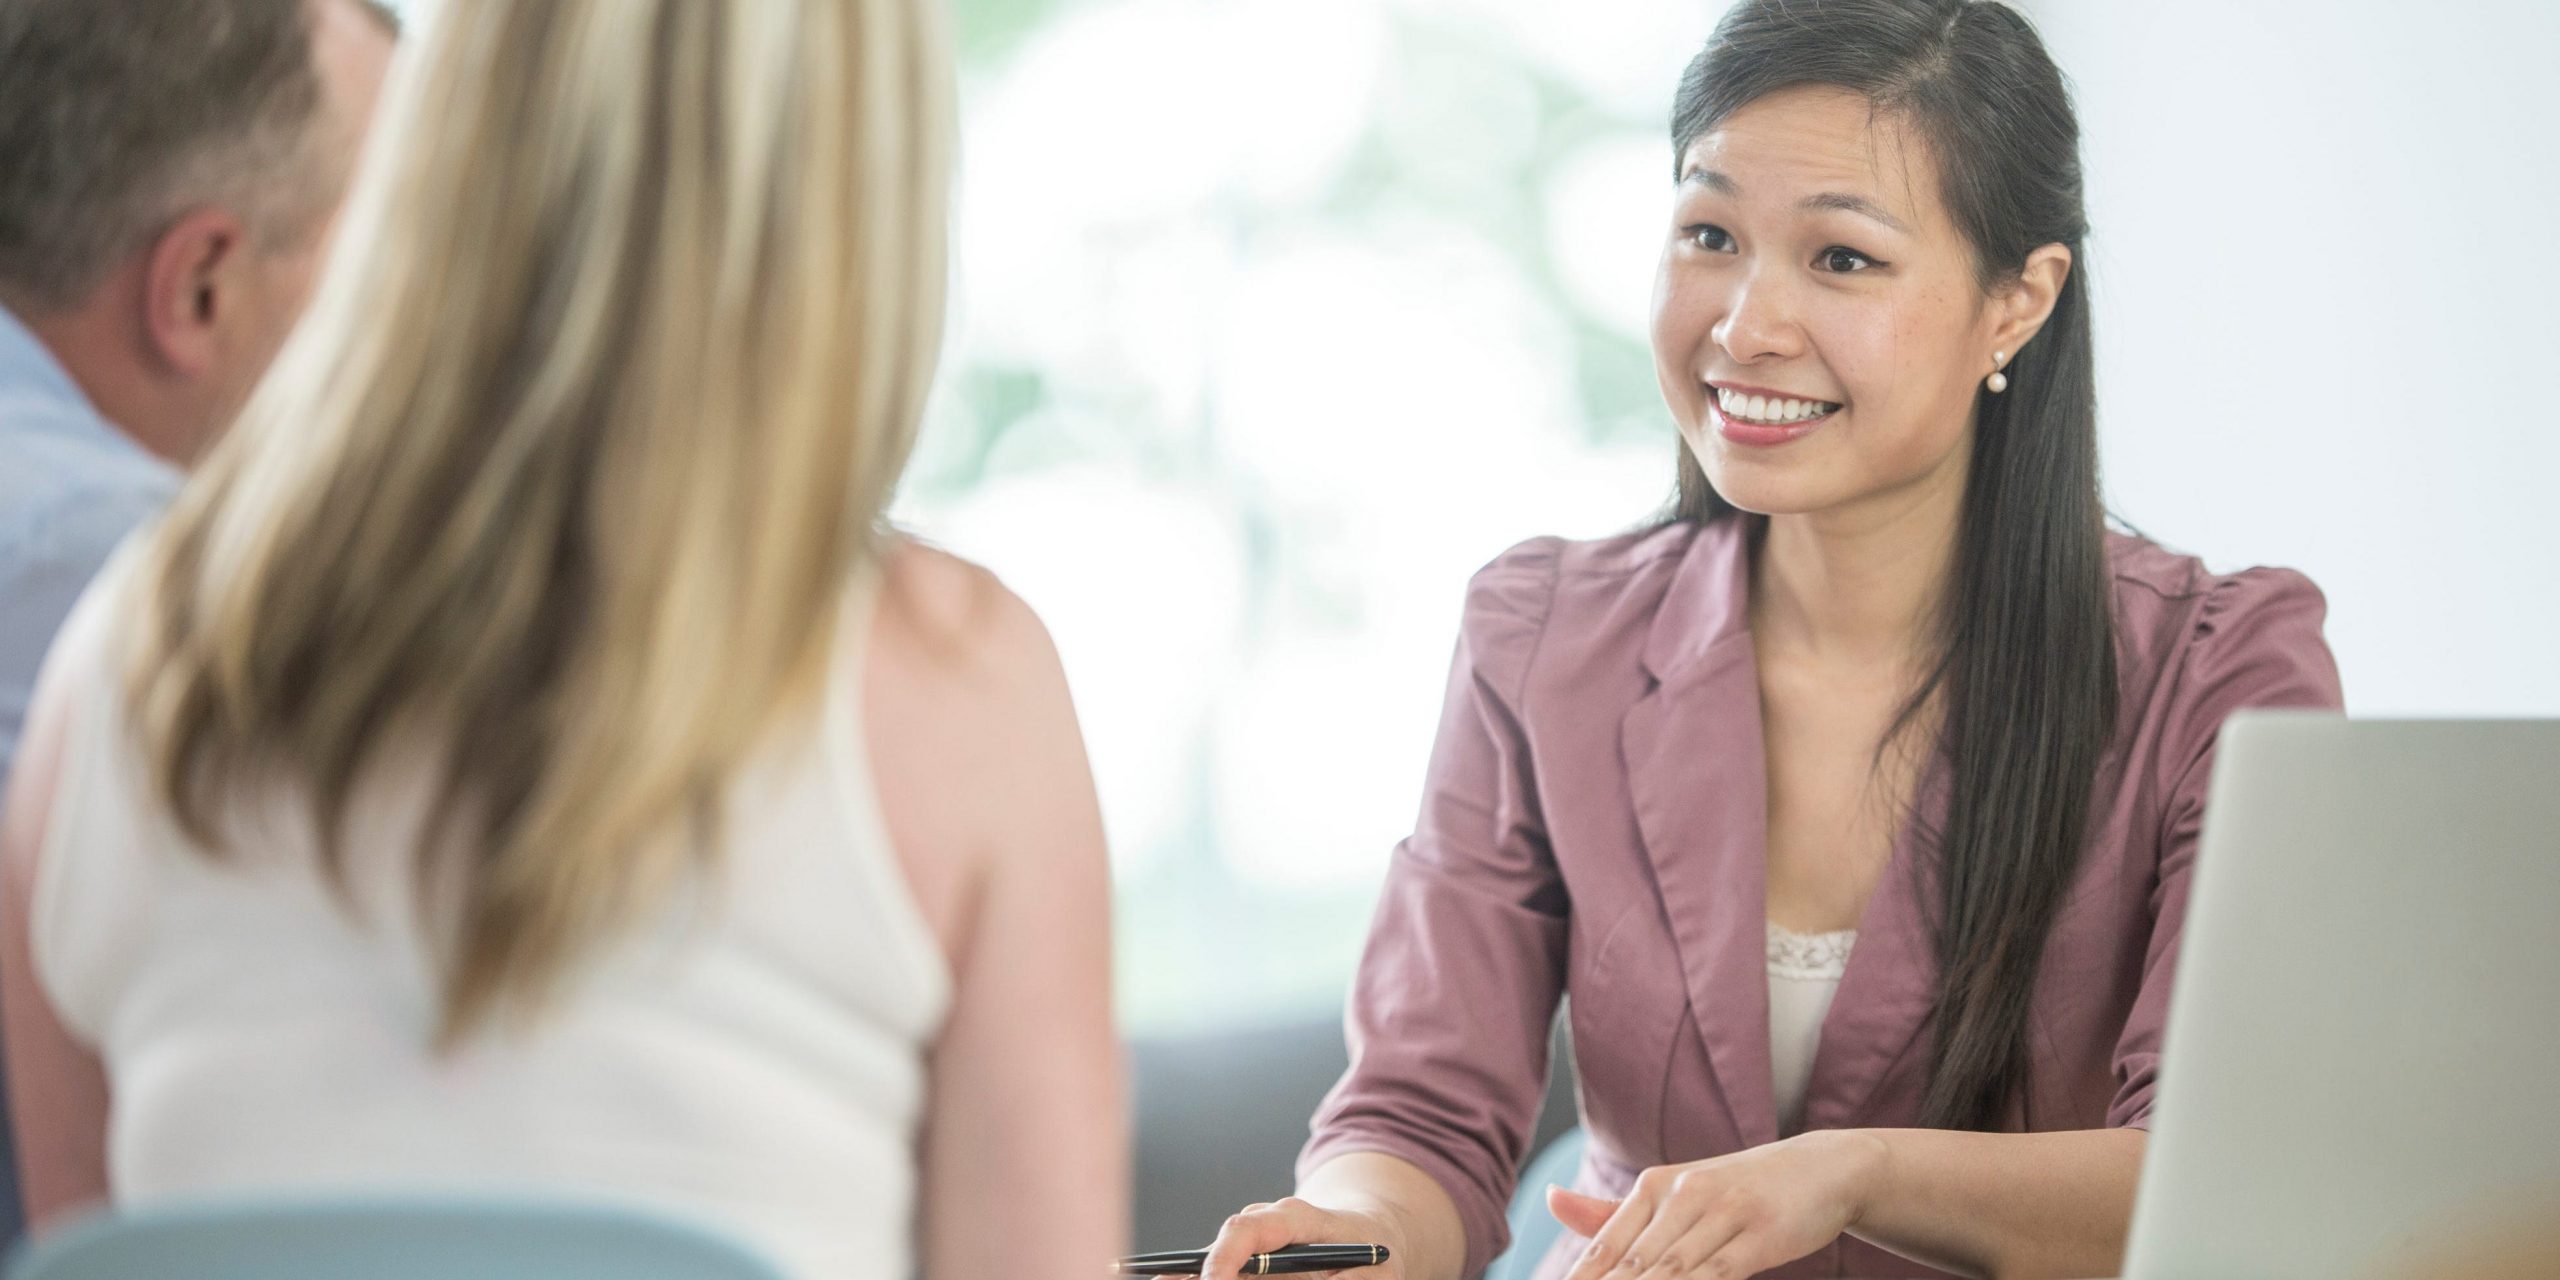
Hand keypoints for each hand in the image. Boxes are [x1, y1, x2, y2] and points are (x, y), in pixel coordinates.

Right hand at [1198, 1197, 1404, 1279]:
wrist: (1370, 1236)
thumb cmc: (1373, 1254)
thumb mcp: (1377, 1272)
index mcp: (1292, 1217)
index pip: (1245, 1230)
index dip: (1223, 1260)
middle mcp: (1262, 1226)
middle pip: (1218, 1252)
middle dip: (1199, 1278)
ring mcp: (1251, 1246)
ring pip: (1214, 1266)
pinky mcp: (1249, 1266)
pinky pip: (1223, 1275)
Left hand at [1549, 1130, 1885, 1279]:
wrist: (1822, 1167)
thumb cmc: (1738, 1189)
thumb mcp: (1676, 1193)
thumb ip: (1614, 1210)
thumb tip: (1551, 1200)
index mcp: (1654, 1186)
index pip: (1605, 1246)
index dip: (1580, 1278)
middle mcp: (1683, 1194)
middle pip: (1633, 1263)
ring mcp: (1722, 1213)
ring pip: (1670, 1270)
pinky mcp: (1759, 1234)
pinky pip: (1718, 1274)